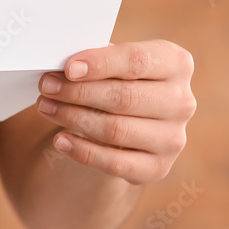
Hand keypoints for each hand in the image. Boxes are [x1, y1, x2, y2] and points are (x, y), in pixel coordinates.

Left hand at [36, 40, 195, 184]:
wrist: (130, 123)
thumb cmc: (118, 82)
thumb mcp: (112, 64)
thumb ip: (96, 62)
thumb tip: (63, 70)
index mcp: (176, 64)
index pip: (137, 61)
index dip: (99, 64)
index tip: (68, 68)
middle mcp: (182, 101)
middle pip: (123, 97)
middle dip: (77, 93)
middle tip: (46, 87)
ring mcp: (173, 138)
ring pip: (116, 130)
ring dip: (73, 118)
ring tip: (46, 107)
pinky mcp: (159, 167)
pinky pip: (115, 163)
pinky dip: (83, 152)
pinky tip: (60, 141)